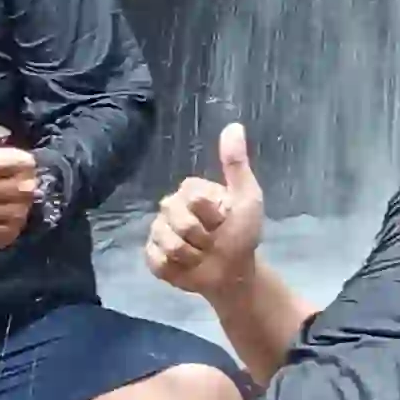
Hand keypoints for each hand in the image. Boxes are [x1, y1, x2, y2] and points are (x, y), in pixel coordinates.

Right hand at [147, 121, 267, 297]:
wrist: (233, 273)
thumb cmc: (241, 234)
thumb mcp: (247, 199)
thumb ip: (236, 165)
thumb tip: (234, 126)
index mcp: (191, 190)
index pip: (193, 197)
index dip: (213, 215)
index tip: (225, 220)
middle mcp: (170, 206)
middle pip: (178, 220)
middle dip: (202, 237)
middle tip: (213, 241)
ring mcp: (158, 231)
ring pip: (167, 243)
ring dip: (192, 256)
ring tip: (202, 255)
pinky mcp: (152, 256)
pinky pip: (157, 261)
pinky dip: (176, 269)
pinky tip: (187, 267)